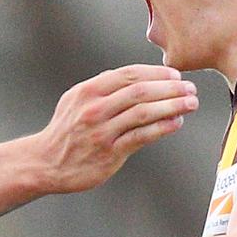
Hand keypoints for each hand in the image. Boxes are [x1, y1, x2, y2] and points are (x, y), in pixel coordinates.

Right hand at [39, 65, 197, 192]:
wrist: (45, 163)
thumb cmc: (65, 131)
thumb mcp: (75, 101)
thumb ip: (101, 88)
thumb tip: (132, 77)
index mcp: (88, 91)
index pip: (128, 74)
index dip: (156, 72)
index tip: (175, 74)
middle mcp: (94, 109)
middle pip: (139, 91)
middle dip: (170, 87)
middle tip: (190, 88)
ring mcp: (101, 131)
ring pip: (143, 112)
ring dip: (172, 106)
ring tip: (191, 103)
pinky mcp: (109, 153)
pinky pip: (141, 136)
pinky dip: (162, 127)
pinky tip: (176, 123)